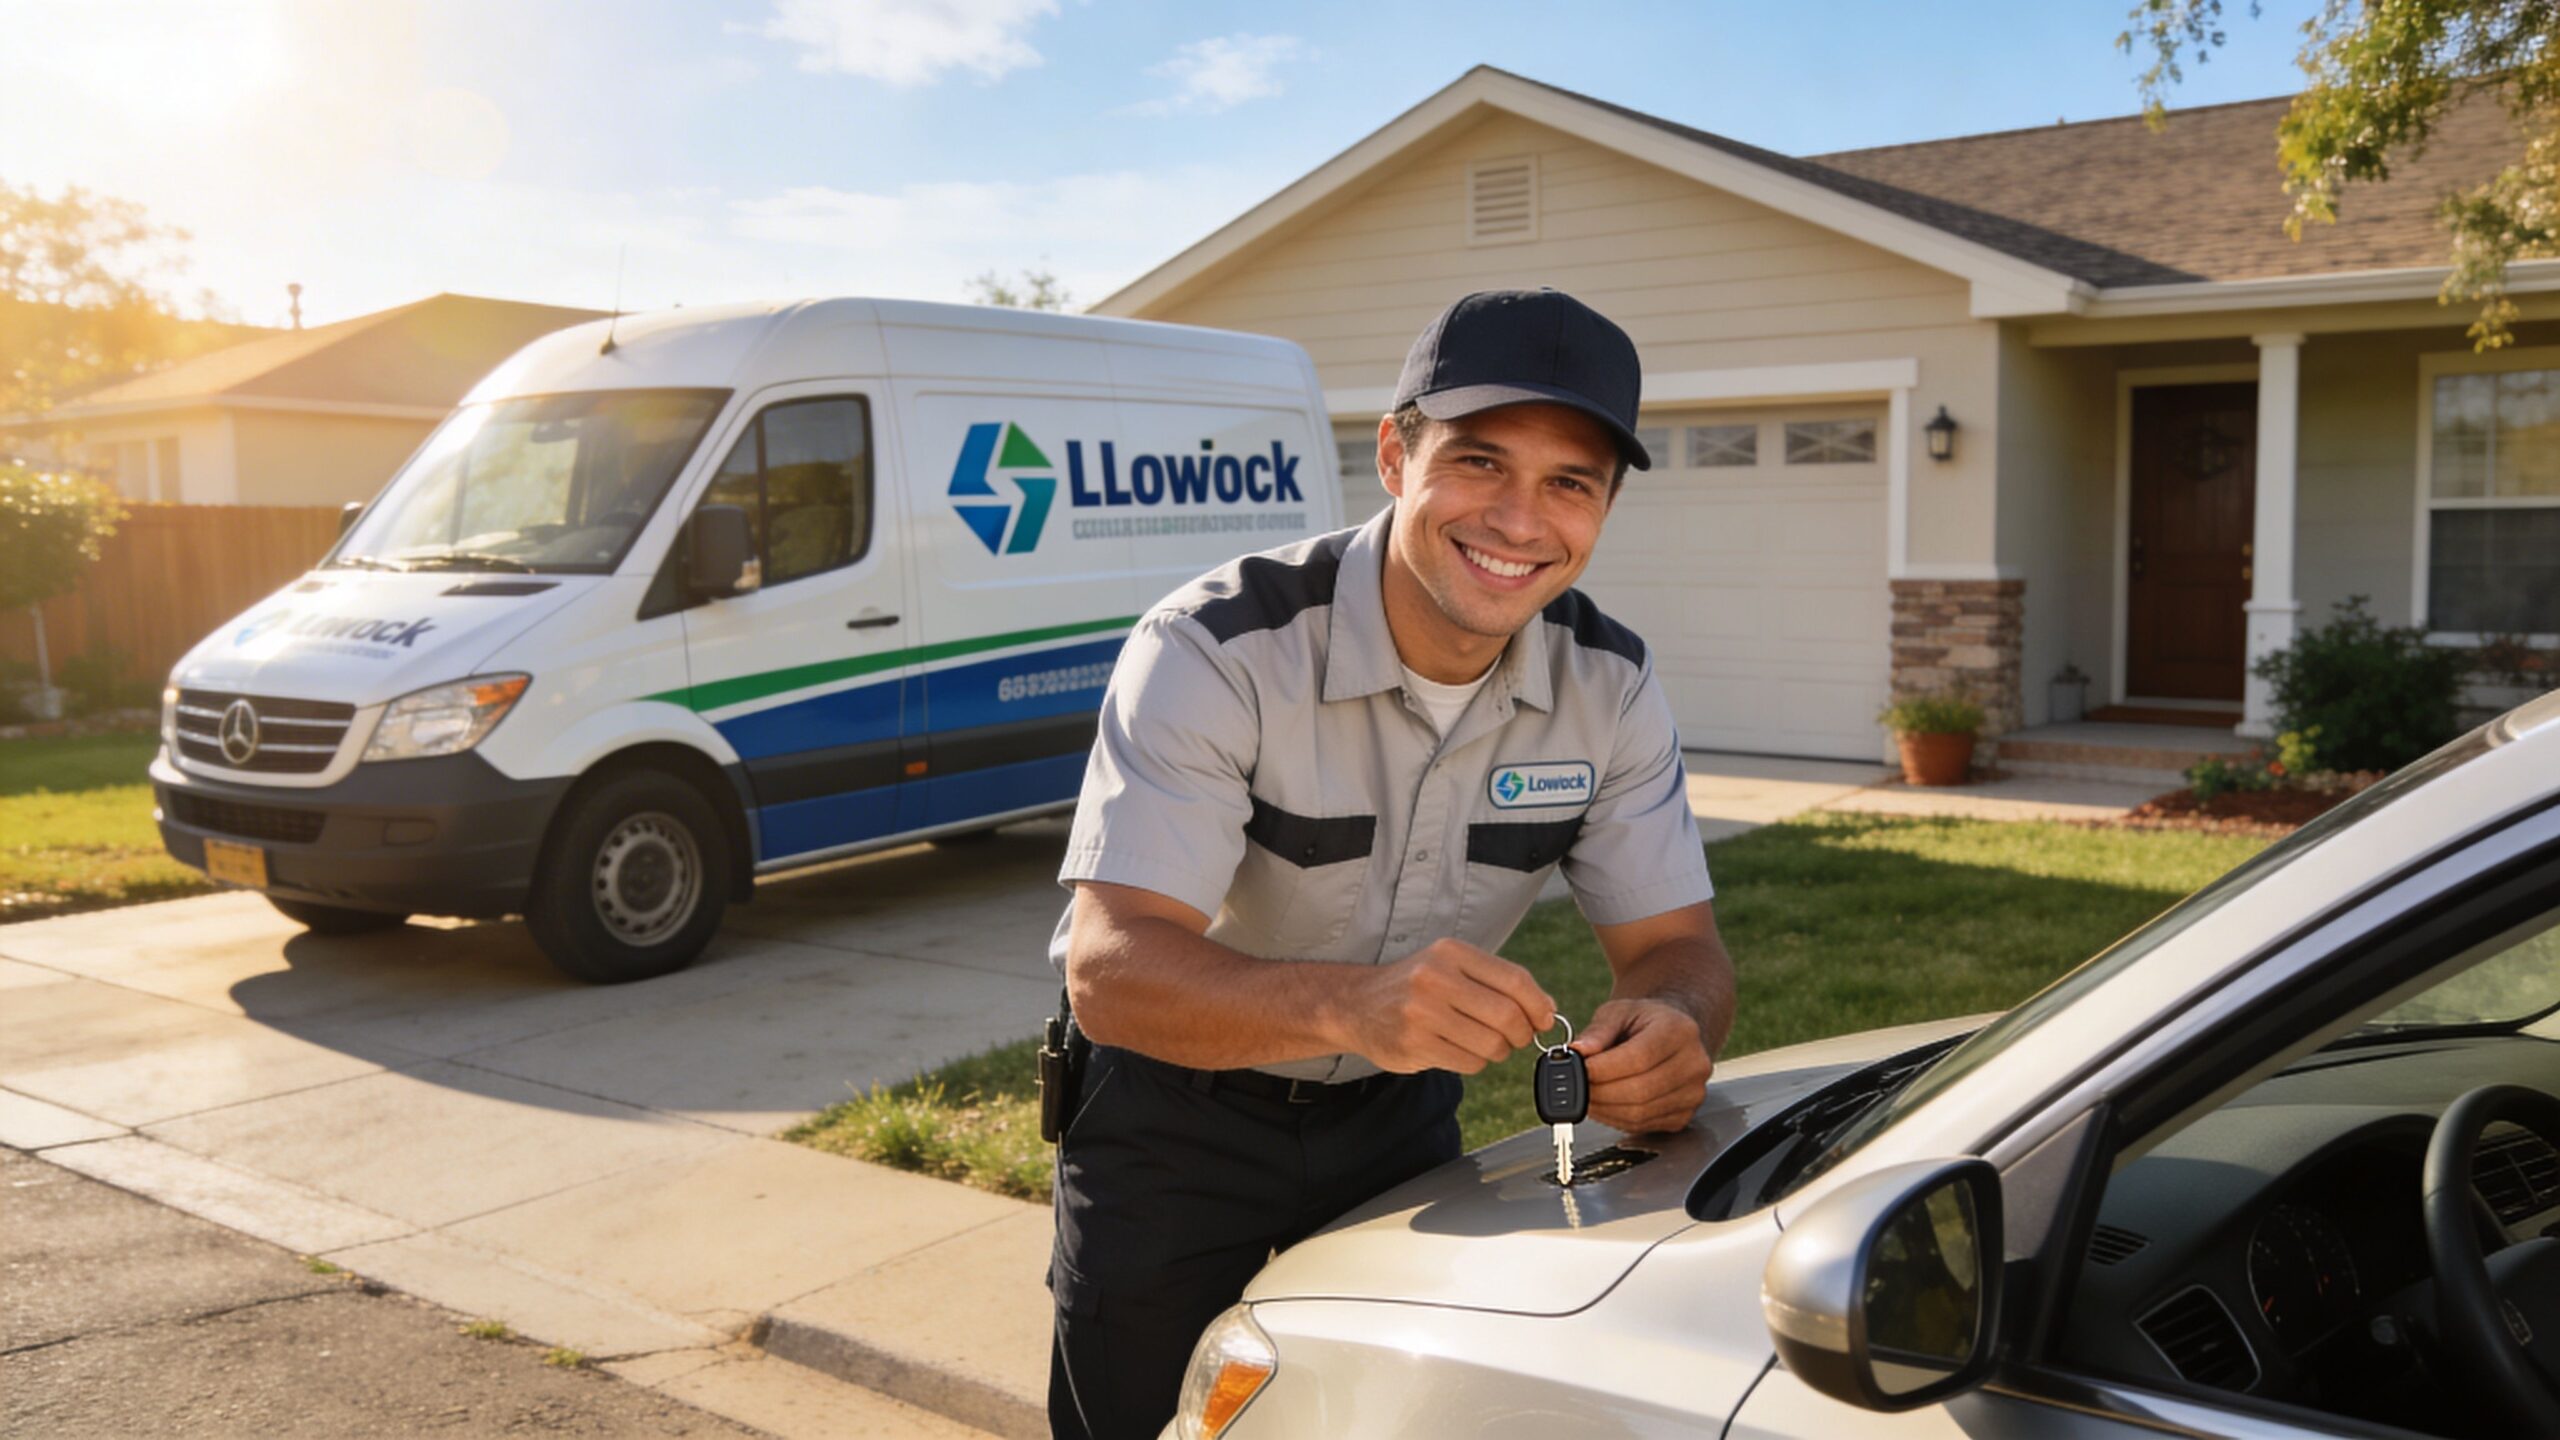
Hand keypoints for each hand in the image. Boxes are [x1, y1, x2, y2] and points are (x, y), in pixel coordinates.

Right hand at [1342, 939, 1554, 1074]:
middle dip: (1521, 1033)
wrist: (1356, 1004)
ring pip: (1491, 1044)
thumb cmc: (1417, 986)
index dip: (1539, 1005)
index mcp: (1451, 953)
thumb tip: (1547, 1009)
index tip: (1544, 1020)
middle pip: (1507, 1015)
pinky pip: (1469, 1063)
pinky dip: (1476, 1062)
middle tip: (1516, 1037)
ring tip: (1485, 1044)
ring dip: (1498, 1051)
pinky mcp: (1415, 1045)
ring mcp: (1422, 1013)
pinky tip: (1462, 1050)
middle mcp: (1435, 978)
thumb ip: (1497, 982)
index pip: (1515, 980)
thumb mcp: (1451, 966)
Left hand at [1572, 997, 1711, 1133]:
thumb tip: (1577, 1052)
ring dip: (1605, 1108)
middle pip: (1641, 1090)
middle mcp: (1694, 1063)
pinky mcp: (1684, 1115)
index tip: (1580, 1069)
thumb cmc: (1644, 1022)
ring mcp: (1693, 1093)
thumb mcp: (1619, 1012)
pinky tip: (1604, 1105)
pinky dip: (1616, 1119)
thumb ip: (1598, 1031)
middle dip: (1600, 1092)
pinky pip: (1643, 1125)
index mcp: (1679, 1030)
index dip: (1604, 1068)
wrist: (1672, 1035)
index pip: (1640, 1057)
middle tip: (1576, 1087)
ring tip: (1586, 1095)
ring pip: (1640, 1112)